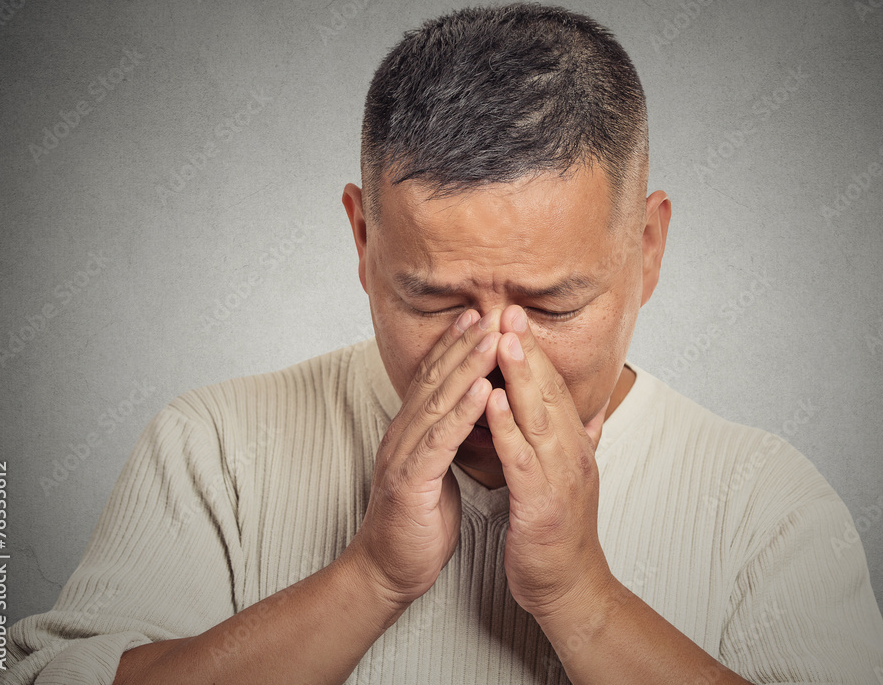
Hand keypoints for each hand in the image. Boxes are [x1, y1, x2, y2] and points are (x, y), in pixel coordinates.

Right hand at [344, 308, 501, 607]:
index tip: (483, 318)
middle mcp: (403, 435)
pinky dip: (463, 411)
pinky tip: (483, 388)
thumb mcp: (438, 472)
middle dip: (464, 343)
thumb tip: (474, 417)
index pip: (435, 379)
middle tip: (491, 310)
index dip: (457, 346)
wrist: (389, 571)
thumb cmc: (418, 524)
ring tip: (493, 336)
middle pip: (435, 378)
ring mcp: (403, 454)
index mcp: (411, 432)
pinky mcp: (410, 479)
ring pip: (438, 400)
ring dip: (467, 365)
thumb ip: (450, 440)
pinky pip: (440, 439)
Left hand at [484, 304, 612, 619]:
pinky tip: (494, 399)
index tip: (514, 316)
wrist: (569, 587)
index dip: (534, 351)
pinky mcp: (543, 503)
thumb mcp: (571, 478)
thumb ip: (579, 441)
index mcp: (574, 446)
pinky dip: (508, 426)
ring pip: (540, 416)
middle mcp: (572, 454)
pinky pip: (523, 458)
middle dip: (528, 349)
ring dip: (521, 375)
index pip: (553, 388)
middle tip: (510, 309)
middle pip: (550, 391)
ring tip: (502, 338)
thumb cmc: (559, 533)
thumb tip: (594, 413)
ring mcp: (560, 477)